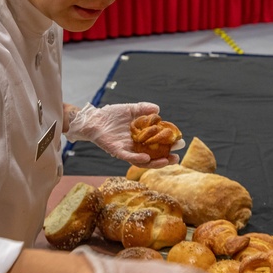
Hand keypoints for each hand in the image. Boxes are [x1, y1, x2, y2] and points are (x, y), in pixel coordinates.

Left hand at [64, 102, 182, 167]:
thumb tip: (158, 109)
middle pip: (153, 156)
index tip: (179, 143)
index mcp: (140, 138)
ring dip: (155, 163)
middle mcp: (135, 146)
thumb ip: (143, 109)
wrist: (93, 118)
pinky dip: (137, 158)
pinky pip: (128, 157)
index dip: (168, 145)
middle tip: (176, 157)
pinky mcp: (116, 151)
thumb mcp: (130, 109)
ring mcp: (126, 150)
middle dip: (166, 158)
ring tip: (165, 161)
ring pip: (143, 161)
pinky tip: (147, 158)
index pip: (157, 144)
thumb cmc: (111, 115)